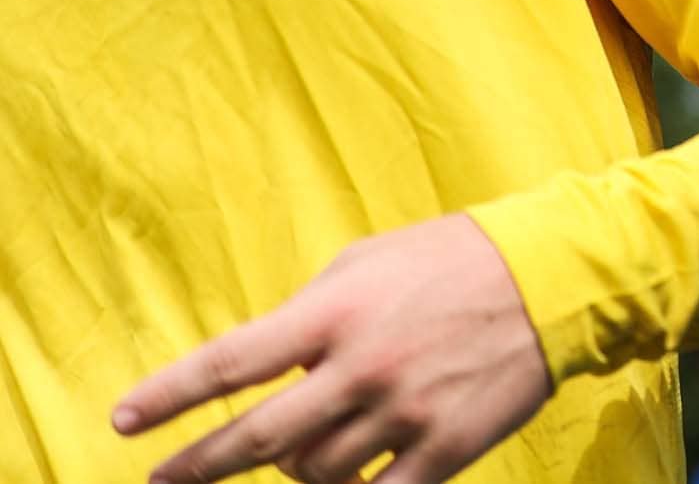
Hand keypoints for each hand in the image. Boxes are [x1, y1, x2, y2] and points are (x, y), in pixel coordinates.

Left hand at [115, 213, 554, 483]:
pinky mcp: (445, 447)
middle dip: (196, 468)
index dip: (168, 396)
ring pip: (312, 474)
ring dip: (291, 471)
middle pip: (255, 439)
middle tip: (161, 482)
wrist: (554, 278)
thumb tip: (265, 362)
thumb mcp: (369, 260)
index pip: (230, 362)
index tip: (122, 422)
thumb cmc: (454, 257)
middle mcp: (361, 367)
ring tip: (293, 457)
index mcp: (336, 312)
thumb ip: (311, 310)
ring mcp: (403, 412)